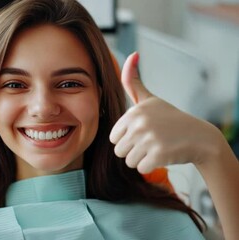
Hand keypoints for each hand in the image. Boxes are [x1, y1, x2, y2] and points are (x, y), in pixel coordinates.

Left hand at [109, 53, 218, 172]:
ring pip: (128, 161)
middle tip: (150, 142)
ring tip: (156, 148)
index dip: (127, 139)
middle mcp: (139, 123)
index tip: (142, 133)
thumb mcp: (150, 99)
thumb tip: (132, 54)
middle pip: (119, 151)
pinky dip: (151, 166)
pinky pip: (141, 168)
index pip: (113, 138)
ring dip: (141, 159)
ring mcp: (149, 139)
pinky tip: (163, 156)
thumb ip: (134, 82)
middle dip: (132, 151)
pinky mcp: (158, 154)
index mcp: (133, 112)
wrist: (199, 138)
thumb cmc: (170, 119)